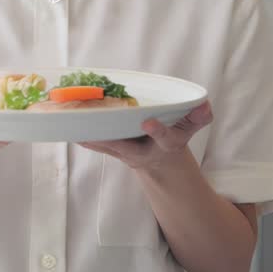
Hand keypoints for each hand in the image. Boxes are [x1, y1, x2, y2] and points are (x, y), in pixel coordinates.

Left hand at [77, 101, 213, 171]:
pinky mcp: (113, 150)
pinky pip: (97, 143)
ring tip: (71, 123)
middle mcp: (142, 153)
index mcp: (165, 146)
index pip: (165, 139)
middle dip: (108, 136)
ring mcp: (125, 153)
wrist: (160, 166)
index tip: (149, 120)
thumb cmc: (172, 142)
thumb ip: (196, 119)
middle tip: (91, 125)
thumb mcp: (187, 132)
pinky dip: (84, 134)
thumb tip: (205, 105)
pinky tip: (67, 126)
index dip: (158, 130)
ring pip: (105, 144)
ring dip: (89, 135)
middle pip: (124, 145)